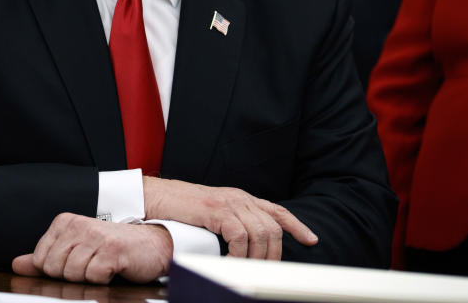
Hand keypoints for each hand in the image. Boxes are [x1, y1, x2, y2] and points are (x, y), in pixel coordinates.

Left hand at [12, 213, 171, 283]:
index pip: (41, 260)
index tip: (75, 261)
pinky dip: (103, 279)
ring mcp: (95, 237)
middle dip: (72, 275)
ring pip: (73, 274)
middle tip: (90, 264)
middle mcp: (78, 226)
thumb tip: (17, 264)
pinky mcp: (112, 251)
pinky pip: (94, 277)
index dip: (57, 269)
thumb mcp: (74, 248)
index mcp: (65, 222)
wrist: (150, 243)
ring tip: (101, 264)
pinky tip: (112, 268)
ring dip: (89, 277)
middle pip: (54, 269)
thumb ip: (44, 257)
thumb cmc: (110, 247)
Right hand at [143, 176, 316, 259]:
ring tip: (243, 270)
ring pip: (259, 234)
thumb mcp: (213, 213)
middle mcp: (239, 198)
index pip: (277, 211)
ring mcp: (229, 202)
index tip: (311, 239)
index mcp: (241, 198)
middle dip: (273, 254)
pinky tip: (229, 260)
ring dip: (255, 258)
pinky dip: (238, 253)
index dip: (297, 225)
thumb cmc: (180, 209)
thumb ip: (232, 222)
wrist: (156, 197)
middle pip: (273, 228)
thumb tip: (247, 245)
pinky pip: (239, 236)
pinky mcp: (216, 210)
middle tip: (262, 271)